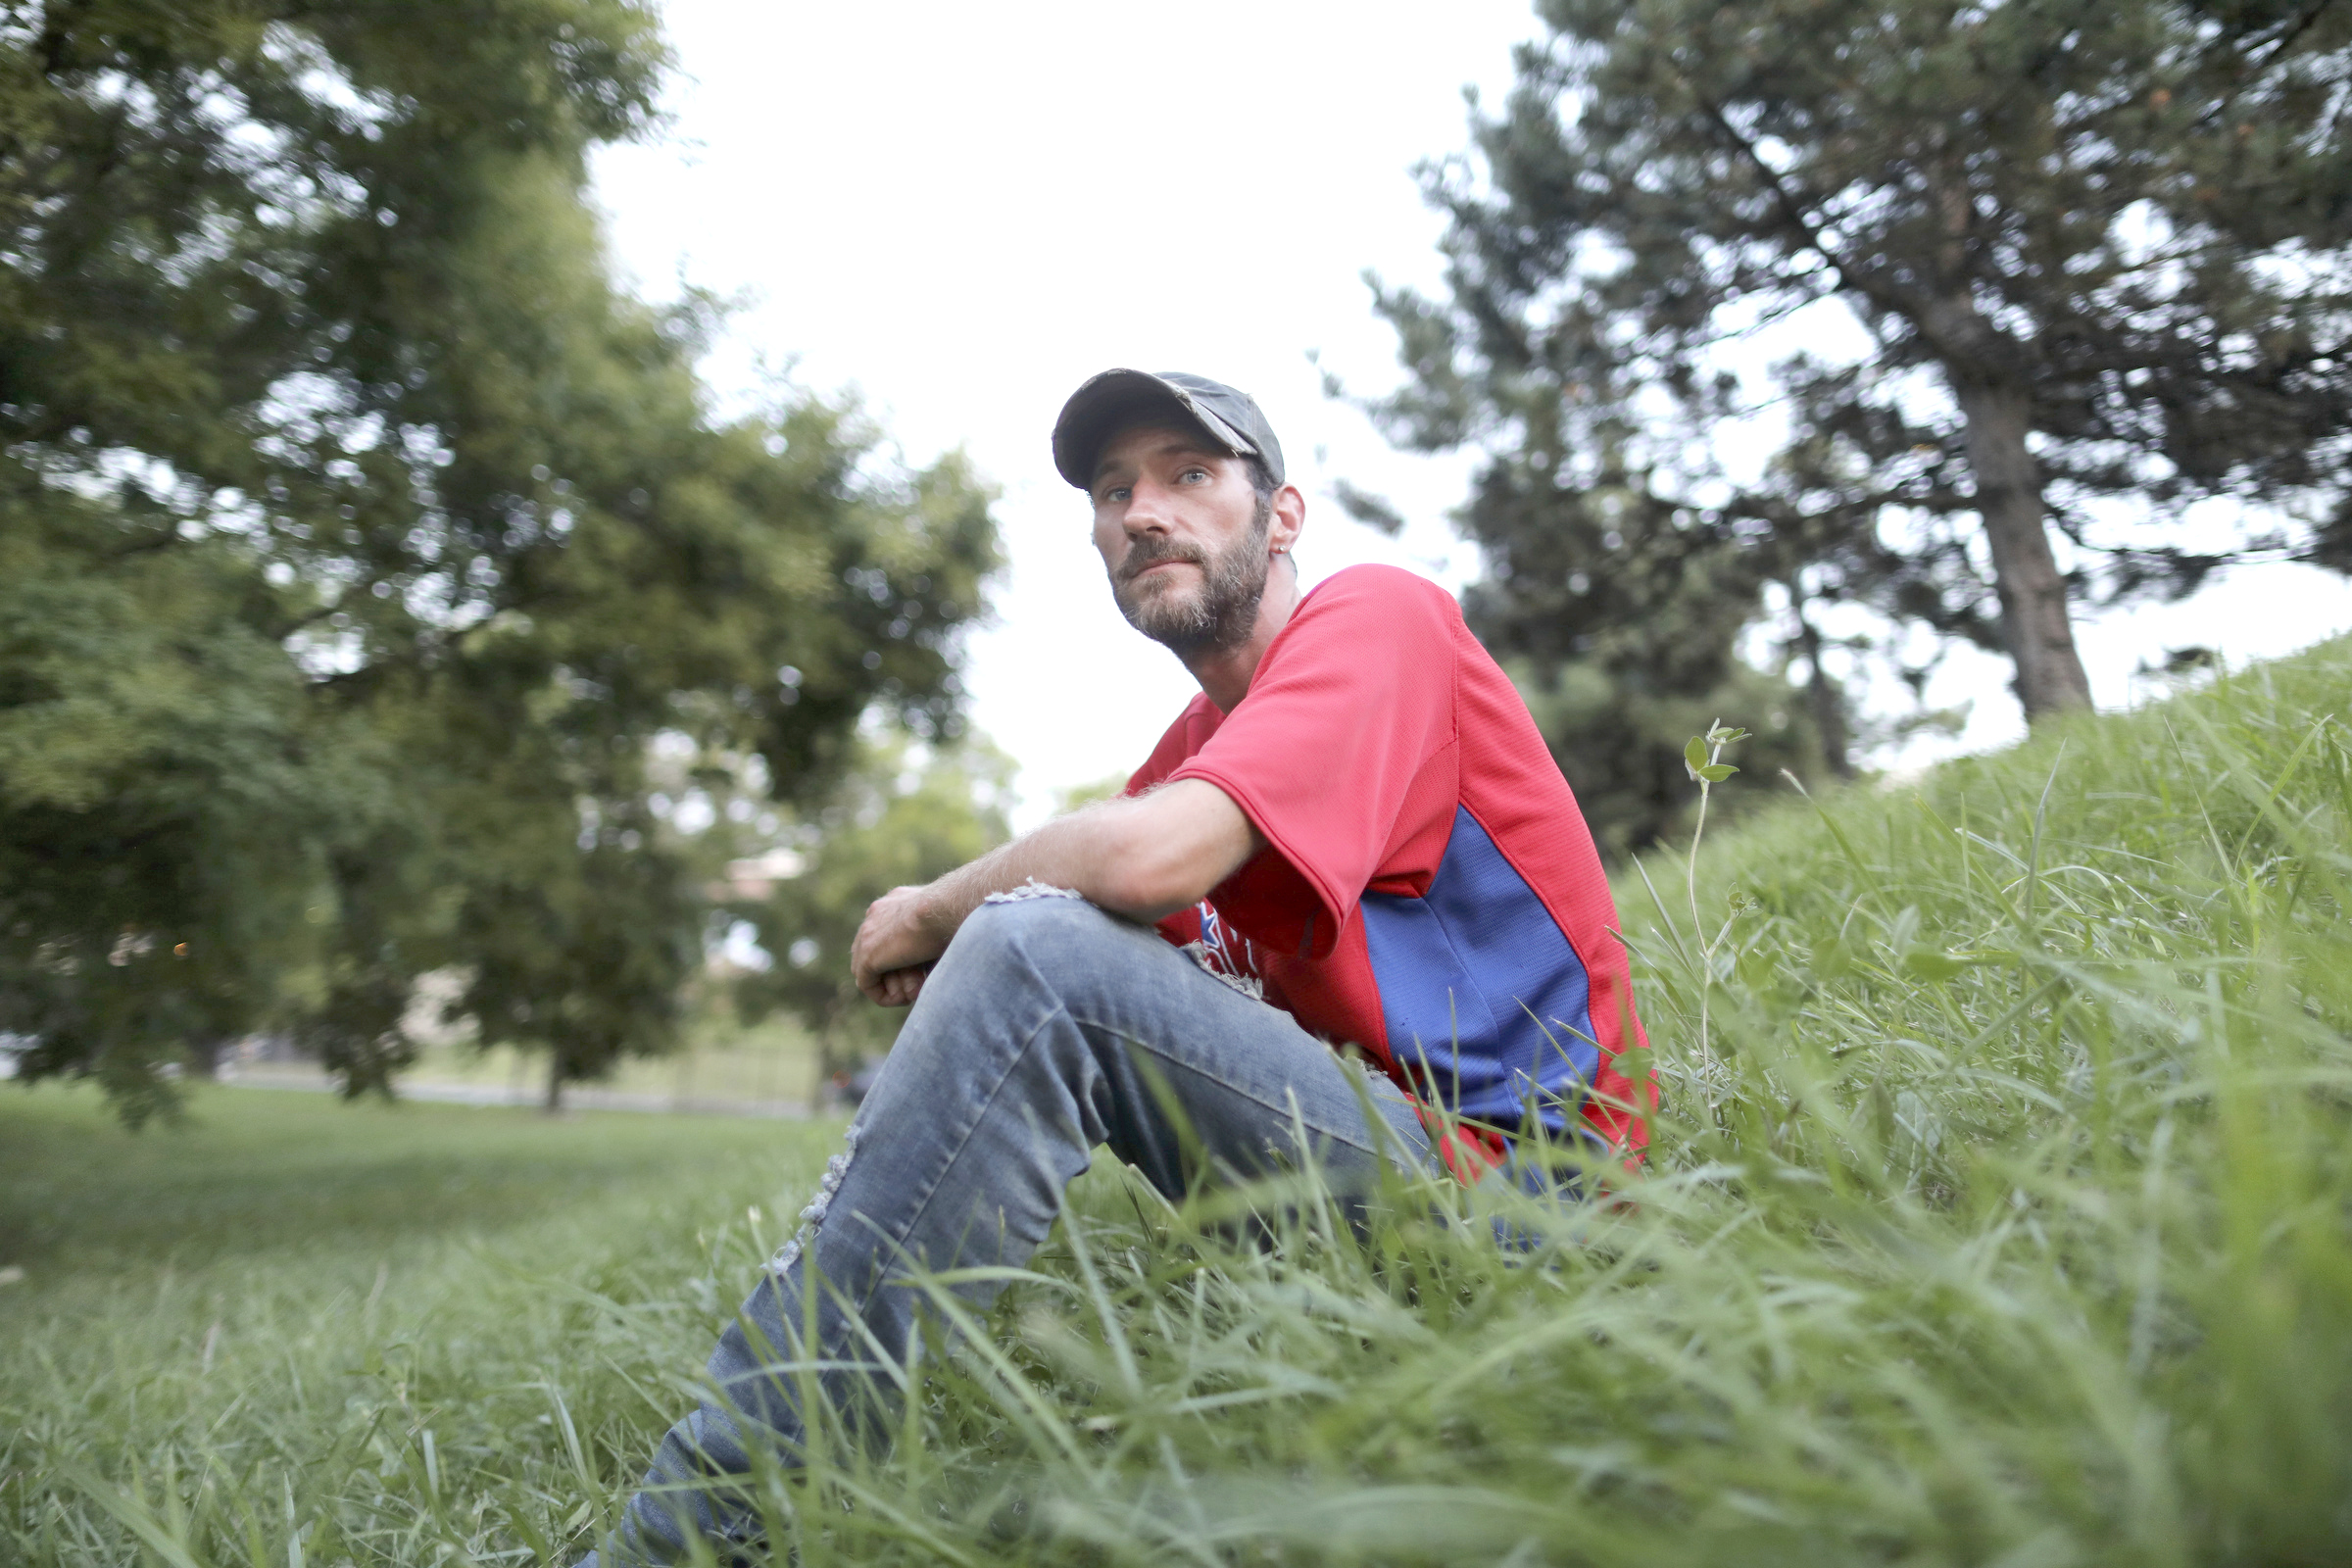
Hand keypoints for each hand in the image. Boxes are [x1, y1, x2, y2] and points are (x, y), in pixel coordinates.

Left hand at [850, 883, 947, 1006]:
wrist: (948, 908)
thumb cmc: (959, 913)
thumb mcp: (944, 922)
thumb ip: (931, 936)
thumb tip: (934, 959)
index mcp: (896, 901)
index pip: (887, 932)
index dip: (902, 958)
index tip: (923, 969)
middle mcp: (877, 912)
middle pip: (875, 952)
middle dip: (896, 974)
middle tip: (919, 984)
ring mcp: (868, 933)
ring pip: (870, 969)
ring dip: (894, 986)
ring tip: (916, 991)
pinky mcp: (868, 955)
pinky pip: (867, 984)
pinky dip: (885, 996)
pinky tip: (906, 998)